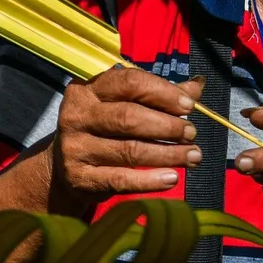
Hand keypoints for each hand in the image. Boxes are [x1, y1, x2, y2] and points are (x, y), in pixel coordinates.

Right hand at [50, 67, 205, 211]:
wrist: (65, 166)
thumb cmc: (104, 128)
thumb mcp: (124, 104)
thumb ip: (159, 95)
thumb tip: (197, 87)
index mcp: (90, 88)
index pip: (129, 82)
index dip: (162, 93)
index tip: (189, 106)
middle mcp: (77, 114)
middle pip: (129, 117)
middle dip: (167, 126)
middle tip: (191, 134)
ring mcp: (75, 147)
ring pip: (129, 150)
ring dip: (167, 154)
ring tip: (192, 156)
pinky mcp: (79, 177)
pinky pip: (121, 180)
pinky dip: (150, 180)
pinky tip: (172, 178)